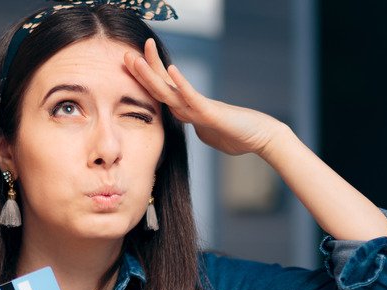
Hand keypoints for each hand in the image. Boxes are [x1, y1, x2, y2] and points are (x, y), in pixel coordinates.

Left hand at [123, 38, 290, 156]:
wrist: (261, 138)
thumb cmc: (237, 136)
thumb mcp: (208, 133)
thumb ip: (196, 126)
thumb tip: (190, 124)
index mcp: (188, 109)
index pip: (162, 92)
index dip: (146, 80)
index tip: (131, 68)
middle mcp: (191, 104)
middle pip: (161, 85)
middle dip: (143, 70)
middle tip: (125, 54)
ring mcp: (199, 106)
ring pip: (170, 89)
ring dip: (152, 73)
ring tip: (137, 57)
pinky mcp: (211, 112)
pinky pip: (193, 96)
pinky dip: (181, 84)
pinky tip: (171, 70)